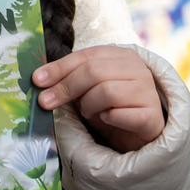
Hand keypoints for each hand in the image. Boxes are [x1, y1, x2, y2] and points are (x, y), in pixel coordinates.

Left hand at [33, 45, 164, 153]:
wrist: (142, 134)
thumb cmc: (112, 108)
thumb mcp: (89, 90)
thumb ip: (70, 80)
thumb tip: (39, 80)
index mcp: (120, 55)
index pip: (85, 56)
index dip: (59, 68)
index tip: (37, 80)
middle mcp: (137, 68)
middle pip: (94, 71)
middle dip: (66, 87)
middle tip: (47, 103)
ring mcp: (148, 91)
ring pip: (107, 91)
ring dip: (89, 105)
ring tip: (89, 113)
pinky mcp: (152, 116)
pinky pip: (122, 115)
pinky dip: (108, 118)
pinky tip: (106, 119)